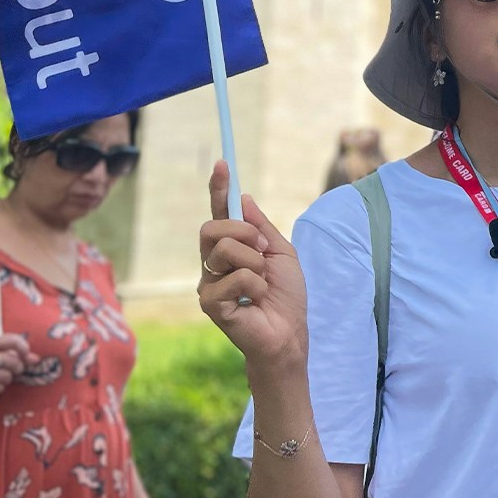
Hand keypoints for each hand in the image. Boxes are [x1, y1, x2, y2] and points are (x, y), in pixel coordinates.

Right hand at [197, 161, 308, 371]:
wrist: (289, 333)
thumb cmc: (286, 297)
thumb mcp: (282, 254)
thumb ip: (262, 227)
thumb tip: (244, 197)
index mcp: (232, 249)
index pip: (220, 214)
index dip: (219, 189)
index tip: (223, 163)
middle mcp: (214, 263)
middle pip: (212, 227)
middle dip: (243, 233)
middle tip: (262, 250)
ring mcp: (208, 283)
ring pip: (224, 249)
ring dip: (255, 263)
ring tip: (262, 284)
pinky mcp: (209, 302)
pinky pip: (234, 276)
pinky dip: (255, 285)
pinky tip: (255, 301)